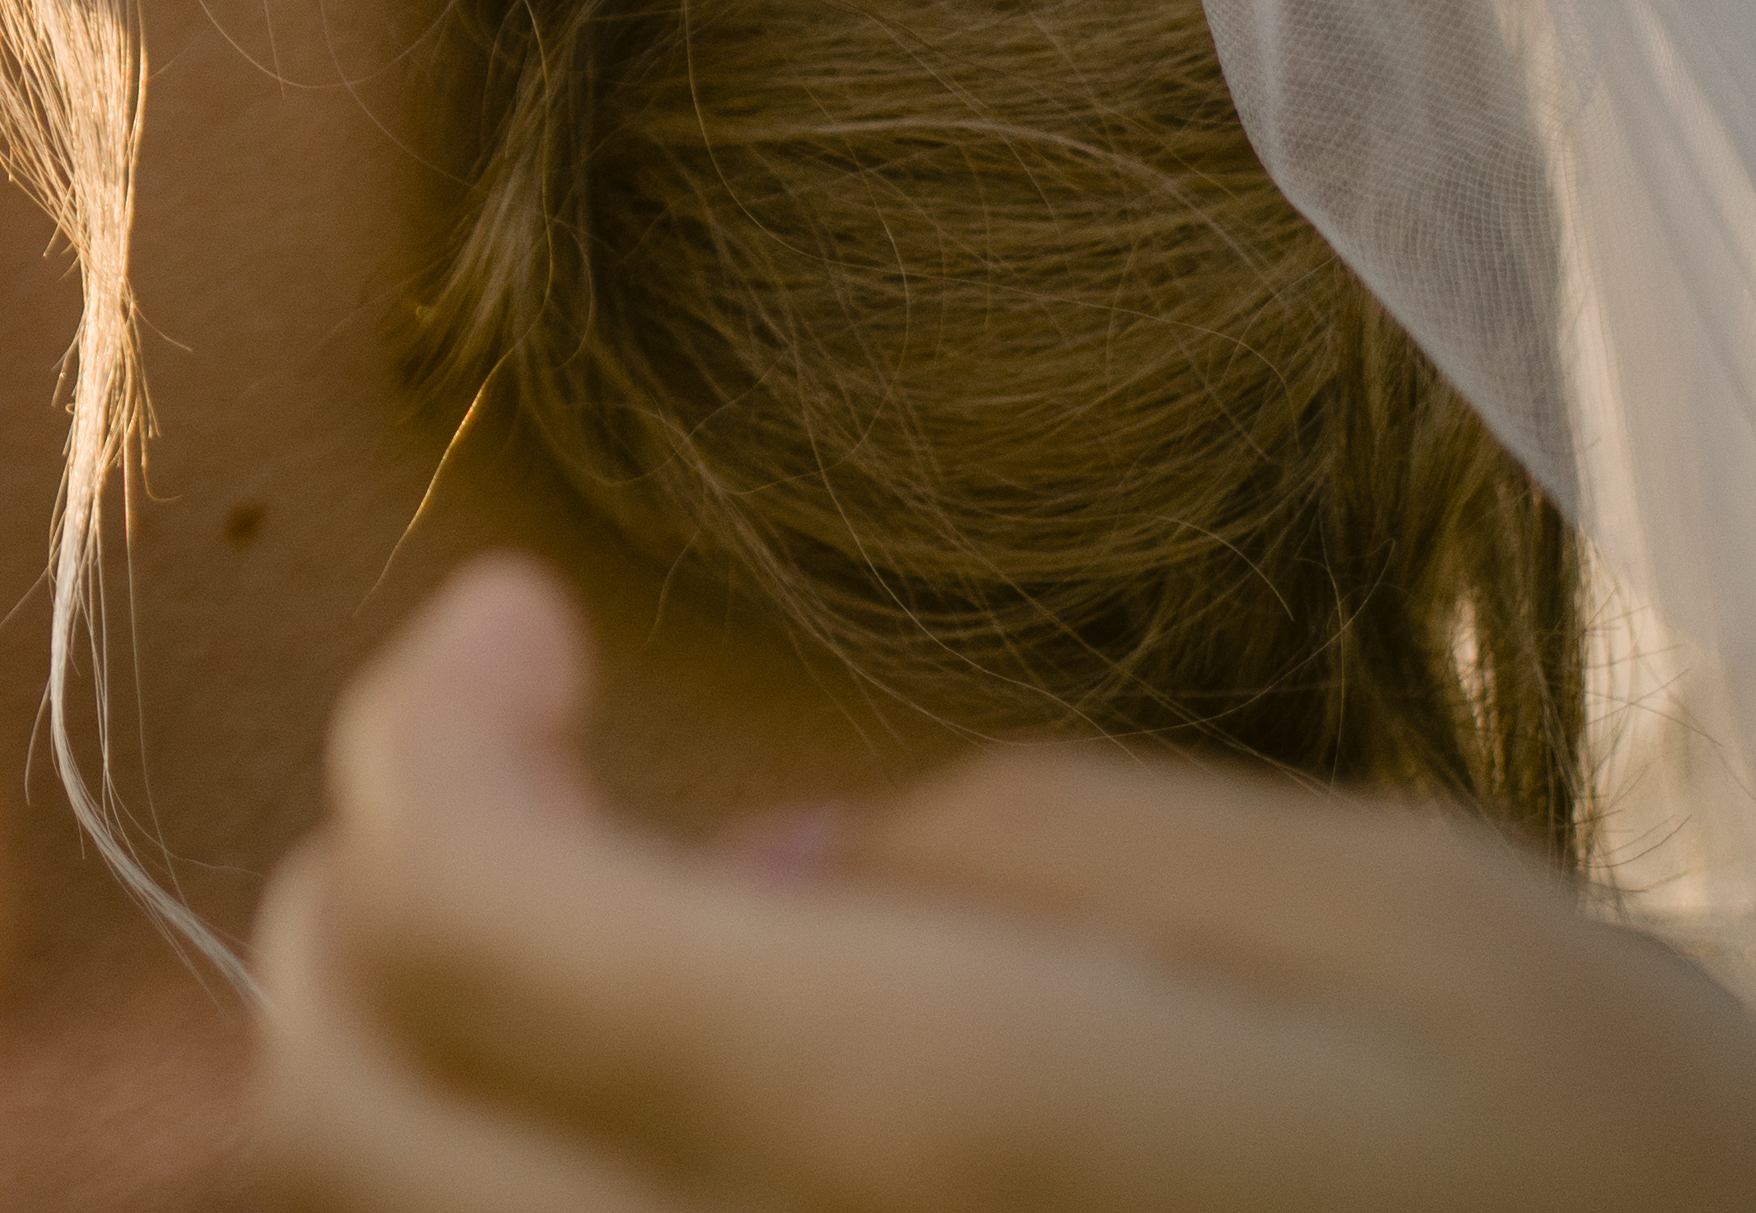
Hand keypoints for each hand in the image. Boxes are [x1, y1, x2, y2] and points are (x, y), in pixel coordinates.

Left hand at [249, 556, 1755, 1212]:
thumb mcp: (1411, 929)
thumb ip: (1033, 856)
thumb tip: (752, 871)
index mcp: (941, 1135)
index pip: (466, 907)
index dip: (431, 716)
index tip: (523, 620)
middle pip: (344, 1118)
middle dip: (354, 895)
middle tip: (491, 773)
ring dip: (404, 1088)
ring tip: (551, 951)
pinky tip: (652, 1126)